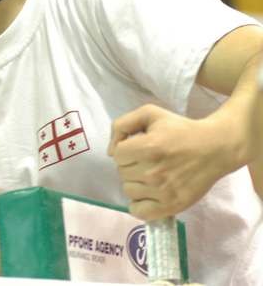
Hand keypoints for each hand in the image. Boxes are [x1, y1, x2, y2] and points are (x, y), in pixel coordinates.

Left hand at [108, 104, 237, 220]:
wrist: (214, 148)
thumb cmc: (180, 130)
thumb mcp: (150, 114)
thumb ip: (122, 125)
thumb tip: (111, 152)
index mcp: (148, 147)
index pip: (117, 155)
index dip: (126, 150)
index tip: (139, 147)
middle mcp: (153, 171)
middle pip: (122, 173)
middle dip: (131, 165)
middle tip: (149, 161)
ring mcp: (162, 191)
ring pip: (129, 191)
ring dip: (135, 183)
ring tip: (151, 175)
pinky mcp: (172, 206)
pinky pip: (140, 212)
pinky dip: (139, 205)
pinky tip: (148, 194)